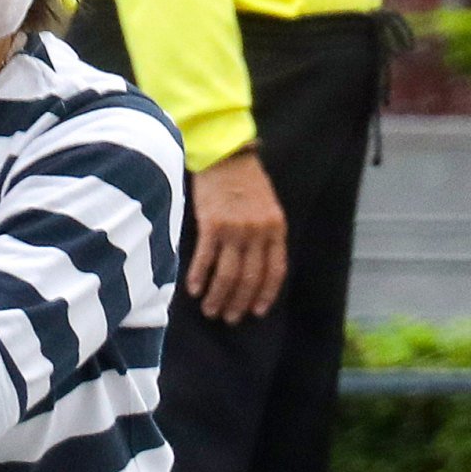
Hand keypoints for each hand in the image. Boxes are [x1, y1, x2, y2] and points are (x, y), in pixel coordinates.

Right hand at [186, 147, 288, 324]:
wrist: (225, 153)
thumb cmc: (246, 180)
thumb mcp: (268, 206)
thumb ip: (266, 234)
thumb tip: (256, 267)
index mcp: (276, 228)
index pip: (275, 271)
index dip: (265, 294)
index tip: (256, 311)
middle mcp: (258, 232)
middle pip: (250, 278)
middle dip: (239, 302)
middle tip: (229, 318)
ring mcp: (235, 229)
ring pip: (228, 275)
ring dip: (218, 296)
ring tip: (211, 310)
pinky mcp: (212, 224)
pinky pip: (206, 259)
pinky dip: (199, 277)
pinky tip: (193, 289)